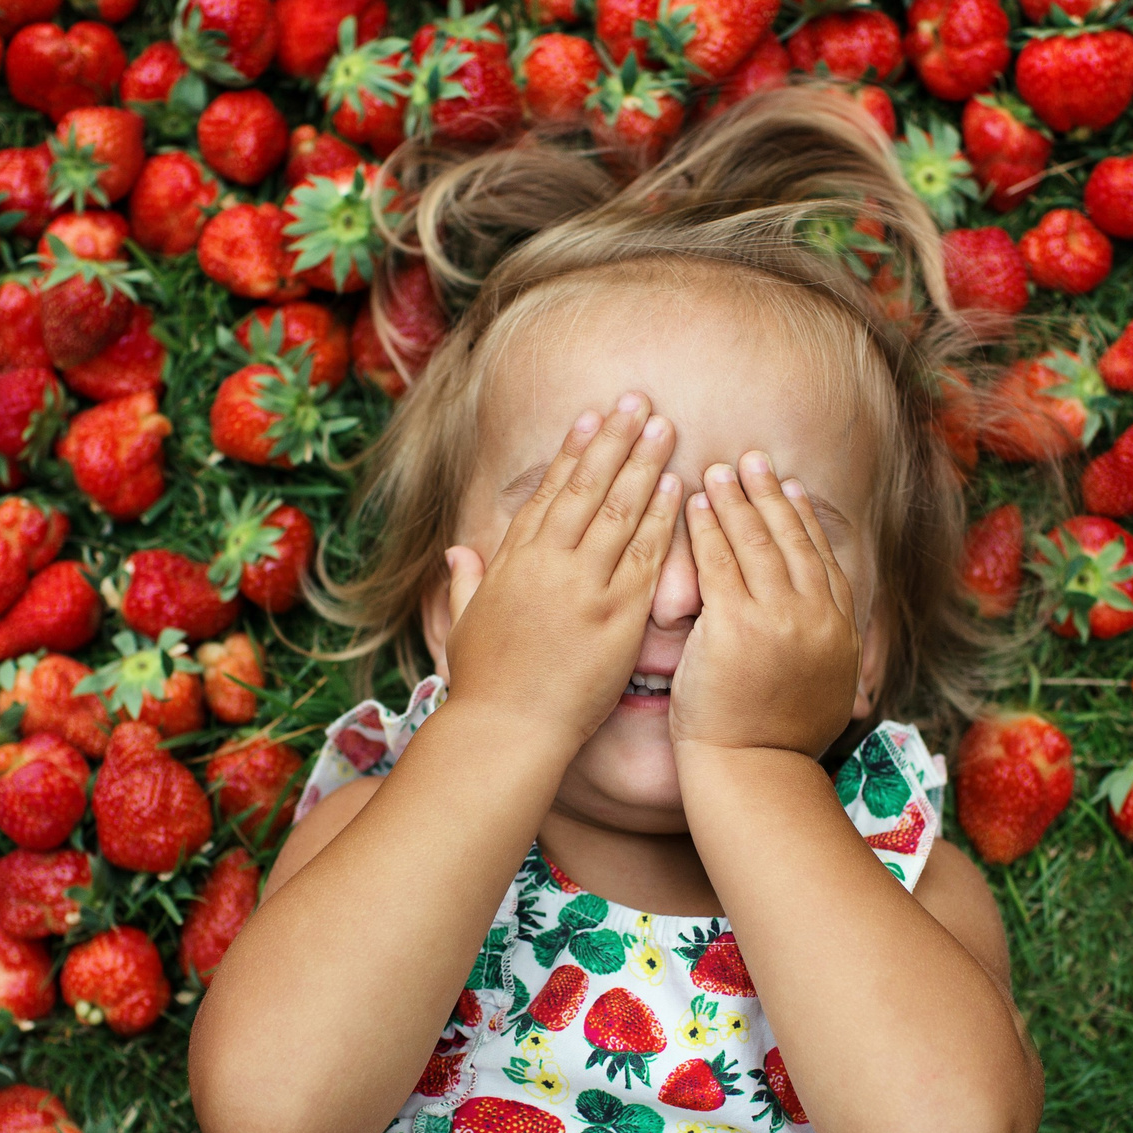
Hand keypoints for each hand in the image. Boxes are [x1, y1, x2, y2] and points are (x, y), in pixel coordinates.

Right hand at [441, 398, 680, 747]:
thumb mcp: (463, 625)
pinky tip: (677, 487)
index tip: (591, 418)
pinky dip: (661, 519)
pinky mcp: (617, 616)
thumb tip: (456, 552)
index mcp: (511, 561)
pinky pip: (646, 557)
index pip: (548, 494)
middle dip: (615, 441)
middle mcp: (548, 564)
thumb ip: (463, 582)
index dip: (572, 452)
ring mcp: (585, 587)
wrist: (506, 732)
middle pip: (587, 488)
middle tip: (638, 401)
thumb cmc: (484, 687)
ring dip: (644, 465)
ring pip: (620, 511)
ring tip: (665, 428)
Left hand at [671, 451, 860, 758]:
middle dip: (769, 493)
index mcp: (839, 631)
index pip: (822, 559)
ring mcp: (778, 619)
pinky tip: (694, 503)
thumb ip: (826, 657)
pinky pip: (719, 563)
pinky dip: (707, 528)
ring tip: (717, 470)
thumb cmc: (774, 745)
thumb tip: (830, 648)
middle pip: (791, 539)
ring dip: (735, 499)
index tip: (790, 487)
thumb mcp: (821, 695)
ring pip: (755, 542)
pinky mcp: (735, 625)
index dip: (803, 519)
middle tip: (751, 459)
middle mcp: (815, 617)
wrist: (753, 773)